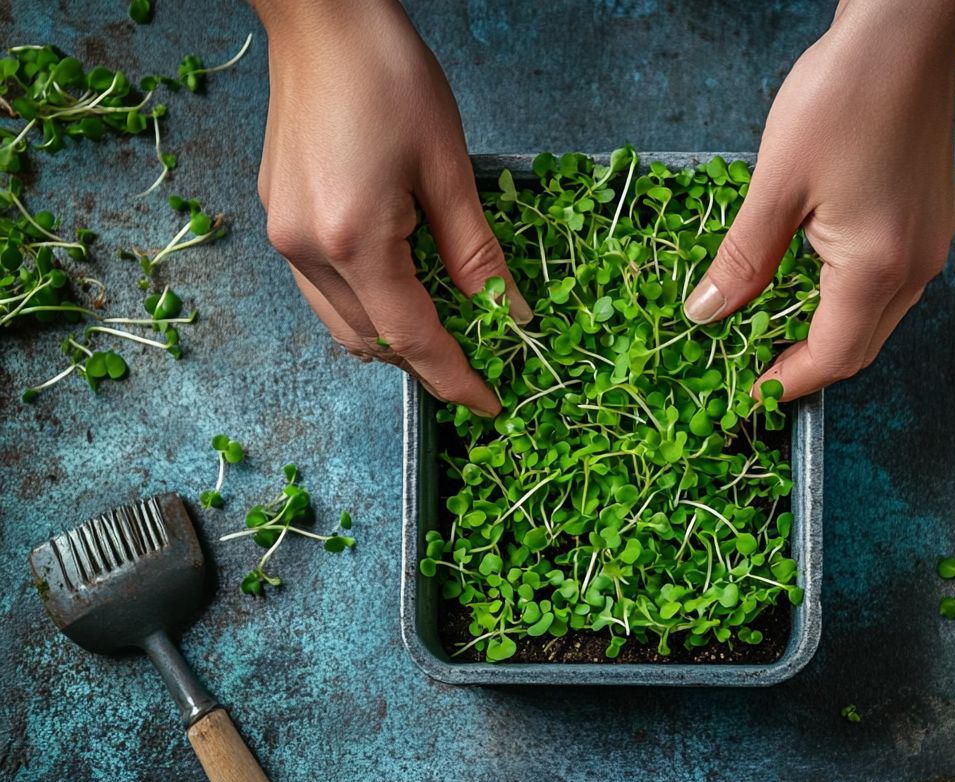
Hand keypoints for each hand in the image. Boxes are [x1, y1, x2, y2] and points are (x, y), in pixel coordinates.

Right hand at [253, 0, 529, 415]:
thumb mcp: (448, 168)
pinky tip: (399, 285)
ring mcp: (285, 238)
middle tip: (477, 358)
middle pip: (372, 344)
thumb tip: (509, 314)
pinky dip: (365, 306)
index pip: (414, 339)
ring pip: (342, 326)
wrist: (321, 18)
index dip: (456, 378)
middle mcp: (307, 252)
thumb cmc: (388, 75)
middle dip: (426, 362)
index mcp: (355, 241)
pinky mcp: (279, 220)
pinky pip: (323, 293)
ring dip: (392, 338)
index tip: (489, 404)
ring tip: (443, 324)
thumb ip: (477, 254)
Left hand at [684, 0, 954, 400]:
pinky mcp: (930, 223)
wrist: (903, 33)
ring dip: (827, 336)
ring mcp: (931, 246)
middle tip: (754, 370)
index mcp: (877, 267)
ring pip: (876, 321)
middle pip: (858, 348)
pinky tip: (812, 288)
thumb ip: (742, 260)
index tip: (748, 396)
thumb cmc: (841, 96)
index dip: (787, 383)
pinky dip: (849, 303)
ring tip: (775, 334)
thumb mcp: (775, 185)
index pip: (831, 357)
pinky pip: (889, 288)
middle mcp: (916, 267)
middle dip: (807, 367)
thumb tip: (706, 313)